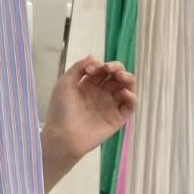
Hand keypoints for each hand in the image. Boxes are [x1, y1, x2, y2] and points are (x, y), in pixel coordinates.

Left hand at [42, 56, 137, 193]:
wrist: (63, 136)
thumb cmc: (60, 110)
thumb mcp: (64, 84)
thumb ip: (78, 68)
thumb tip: (93, 56)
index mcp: (88, 85)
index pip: (102, 70)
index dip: (101, 66)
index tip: (93, 69)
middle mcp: (101, 94)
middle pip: (116, 76)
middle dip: (117, 68)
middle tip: (112, 69)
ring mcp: (110, 106)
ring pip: (126, 88)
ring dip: (128, 79)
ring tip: (122, 77)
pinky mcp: (117, 118)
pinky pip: (130, 106)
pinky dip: (132, 98)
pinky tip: (125, 93)